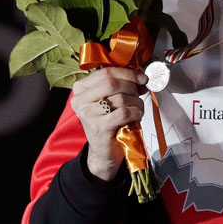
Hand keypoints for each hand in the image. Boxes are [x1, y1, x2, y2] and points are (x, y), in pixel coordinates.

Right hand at [69, 67, 146, 181]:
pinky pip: (124, 112)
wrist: (105, 151)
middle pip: (112, 83)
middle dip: (132, 88)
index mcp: (81, 88)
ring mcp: (87, 114)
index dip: (128, 73)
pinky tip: (135, 118)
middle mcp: (80, 100)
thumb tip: (141, 77)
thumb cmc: (111, 123)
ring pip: (121, 98)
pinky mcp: (98, 127)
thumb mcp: (113, 99)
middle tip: (140, 96)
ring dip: (136, 103)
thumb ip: (122, 85)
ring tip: (137, 110)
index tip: (142, 78)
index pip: (106, 72)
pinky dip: (135, 113)